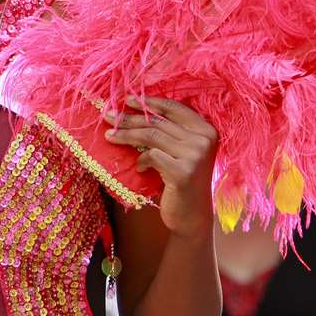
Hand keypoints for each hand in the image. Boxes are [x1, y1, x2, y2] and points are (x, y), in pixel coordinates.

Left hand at [106, 96, 217, 238]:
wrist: (192, 216)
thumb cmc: (182, 182)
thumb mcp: (180, 153)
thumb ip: (168, 134)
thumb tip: (134, 112)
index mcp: (207, 130)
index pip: (175, 108)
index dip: (150, 102)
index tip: (127, 99)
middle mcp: (204, 140)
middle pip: (158, 123)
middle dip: (130, 119)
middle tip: (108, 116)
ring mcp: (196, 155)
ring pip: (152, 136)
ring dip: (126, 136)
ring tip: (109, 136)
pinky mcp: (183, 172)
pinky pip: (152, 156)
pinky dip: (141, 161)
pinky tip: (140, 168)